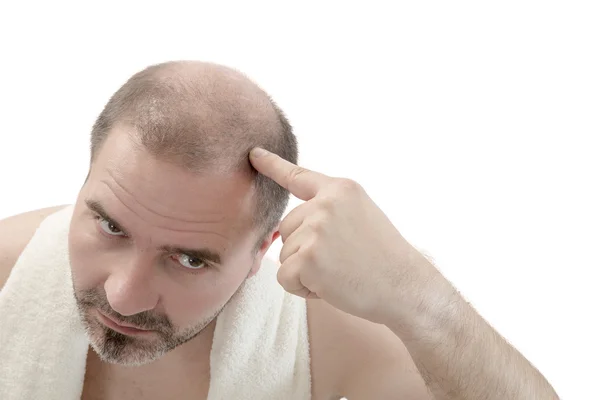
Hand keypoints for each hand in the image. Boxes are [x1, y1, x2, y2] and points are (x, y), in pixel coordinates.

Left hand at [249, 147, 433, 323]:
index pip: (298, 176)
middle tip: (342, 261)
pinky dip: (301, 288)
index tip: (253, 154)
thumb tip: (282, 230)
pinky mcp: (307, 258)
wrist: (407, 288)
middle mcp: (325, 204)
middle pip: (287, 228)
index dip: (272, 165)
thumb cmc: (384, 258)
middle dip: (305, 250)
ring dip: (305, 271)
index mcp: (340, 189)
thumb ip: (325, 213)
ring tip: (341, 273)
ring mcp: (315, 229)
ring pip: (284, 255)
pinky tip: (331, 286)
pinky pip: (284, 277)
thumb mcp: (360, 215)